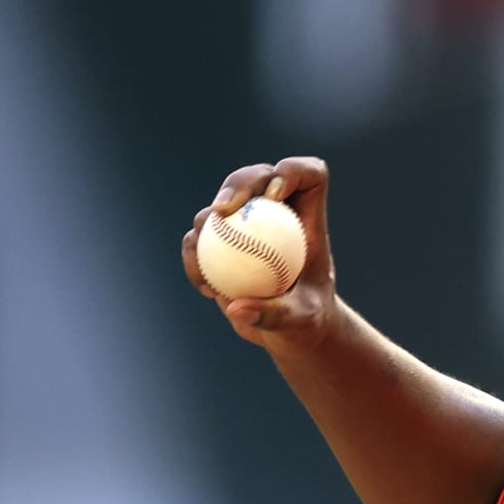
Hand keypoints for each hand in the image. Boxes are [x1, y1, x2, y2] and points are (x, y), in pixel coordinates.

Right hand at [181, 156, 337, 355]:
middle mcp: (276, 213)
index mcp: (308, 219)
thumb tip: (235, 308)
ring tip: (211, 265)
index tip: (274, 196)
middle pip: (257, 176)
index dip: (292, 171)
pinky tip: (205, 287)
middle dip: (238, 183)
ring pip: (220, 204)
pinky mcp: (221, 241)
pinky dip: (194, 258)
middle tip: (222, 210)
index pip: (308, 174)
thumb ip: (276, 315)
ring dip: (207, 224)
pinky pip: (198, 238)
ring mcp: (246, 224)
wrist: (290, 332)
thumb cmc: (309, 321)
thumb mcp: (301, 321)